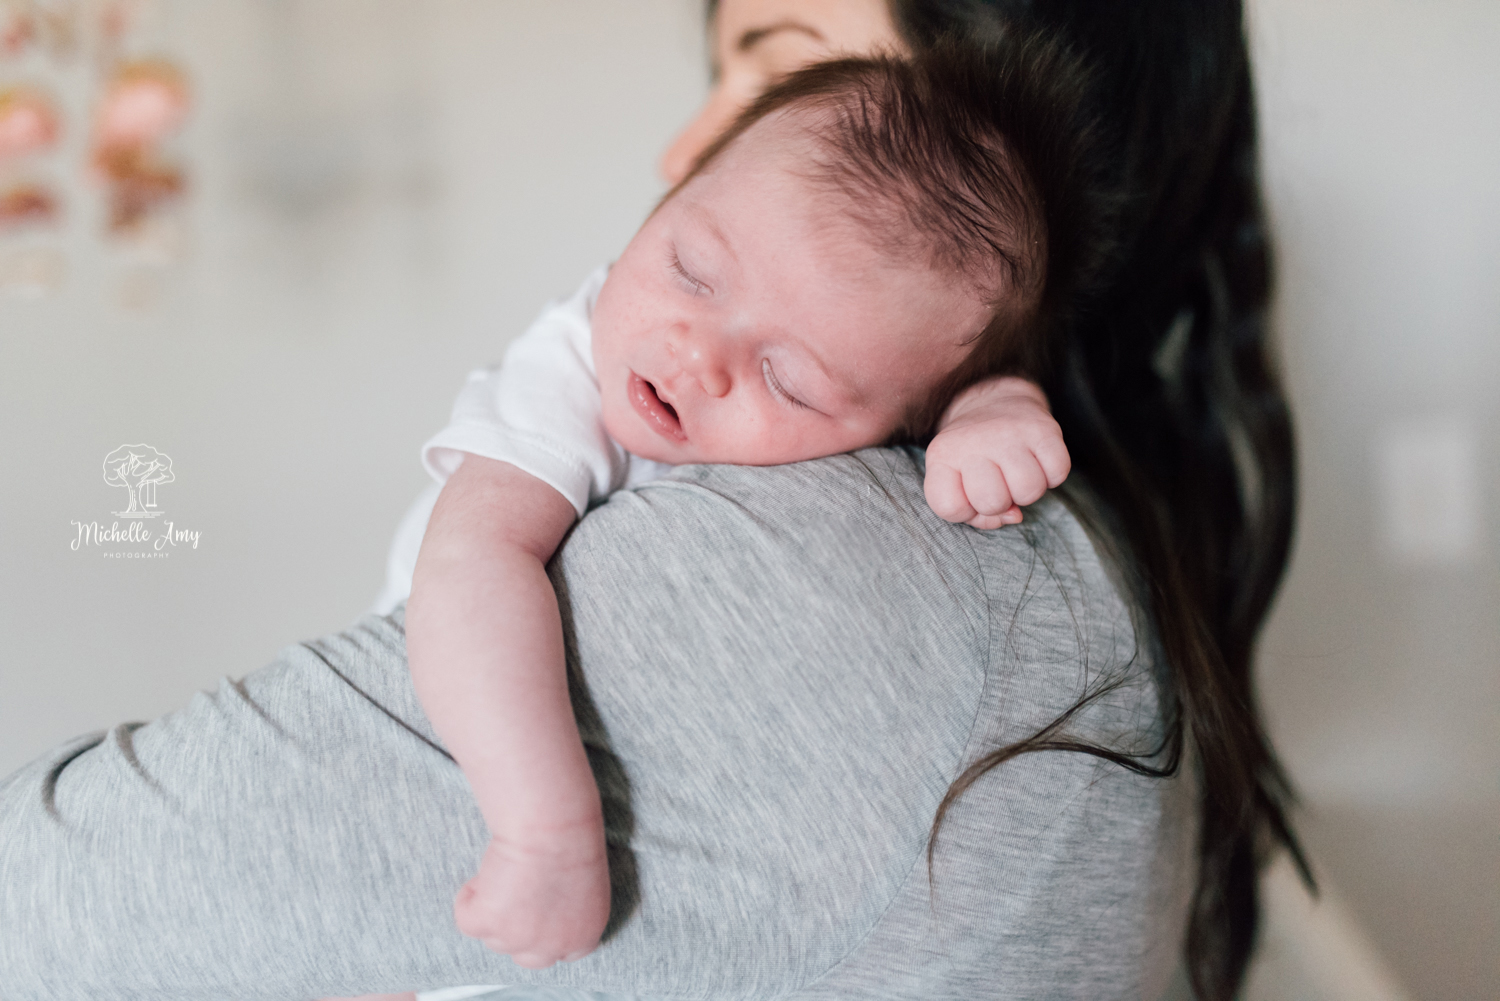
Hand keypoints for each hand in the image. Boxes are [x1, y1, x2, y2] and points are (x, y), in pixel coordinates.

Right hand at [453, 822, 610, 968]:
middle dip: (516, 930)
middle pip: (525, 956)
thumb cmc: (572, 838)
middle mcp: (552, 947)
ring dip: (493, 909)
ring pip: (493, 937)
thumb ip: (566, 908)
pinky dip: (469, 898)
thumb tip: (541, 909)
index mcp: (584, 935)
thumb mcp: (585, 885)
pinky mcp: (488, 925)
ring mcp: (518, 940)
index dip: (545, 936)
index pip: (562, 954)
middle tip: (513, 896)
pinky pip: (467, 919)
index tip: (535, 916)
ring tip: (505, 872)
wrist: (552, 826)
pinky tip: (487, 872)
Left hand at [923, 377, 1070, 528]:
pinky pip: (1058, 473)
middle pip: (992, 502)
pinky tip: (1037, 462)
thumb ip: (976, 514)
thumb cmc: (975, 458)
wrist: (995, 402)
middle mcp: (973, 441)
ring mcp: (1009, 433)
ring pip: (1029, 491)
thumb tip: (1013, 515)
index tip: (968, 492)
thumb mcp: (957, 483)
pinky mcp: (1044, 429)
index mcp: (942, 456)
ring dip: (1027, 492)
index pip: (950, 508)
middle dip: (999, 503)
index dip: (965, 511)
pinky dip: (1052, 476)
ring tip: (1017, 473)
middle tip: (998, 482)